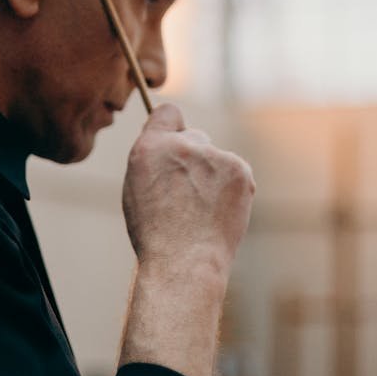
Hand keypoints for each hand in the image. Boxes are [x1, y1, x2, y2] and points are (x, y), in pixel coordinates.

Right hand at [123, 102, 254, 280]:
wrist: (185, 262)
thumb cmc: (156, 233)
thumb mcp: (137, 188)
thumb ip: (154, 158)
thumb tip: (171, 146)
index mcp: (150, 147)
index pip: (167, 113)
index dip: (171, 127)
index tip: (175, 142)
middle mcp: (183, 144)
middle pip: (195, 137)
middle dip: (194, 158)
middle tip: (188, 194)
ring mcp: (213, 155)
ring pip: (216, 159)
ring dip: (212, 176)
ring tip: (202, 211)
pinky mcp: (239, 169)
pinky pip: (235, 172)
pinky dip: (230, 189)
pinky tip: (218, 212)